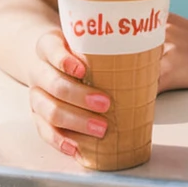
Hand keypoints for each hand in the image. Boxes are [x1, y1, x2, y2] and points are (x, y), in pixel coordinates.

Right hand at [27, 29, 111, 158]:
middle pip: (53, 84)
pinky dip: (59, 140)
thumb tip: (151, 47)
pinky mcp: (38, 116)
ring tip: (100, 128)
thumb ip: (106, 42)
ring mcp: (36, 95)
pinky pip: (44, 130)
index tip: (83, 67)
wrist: (47, 59)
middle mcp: (39, 70)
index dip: (64, 59)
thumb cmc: (75, 50)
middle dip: (79, 95)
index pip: (51, 48)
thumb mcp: (84, 39)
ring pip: (48, 110)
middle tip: (105, 103)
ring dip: (75, 121)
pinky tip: (75, 147)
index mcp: (49, 46)